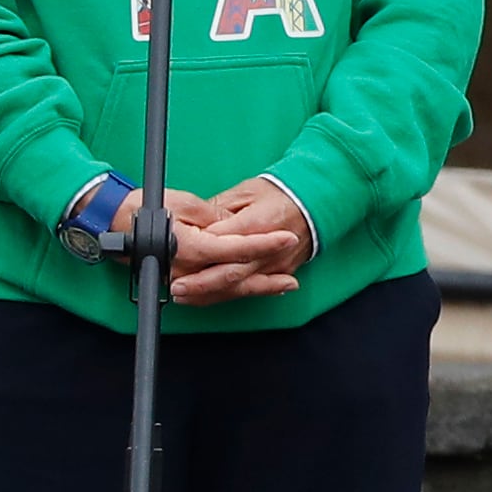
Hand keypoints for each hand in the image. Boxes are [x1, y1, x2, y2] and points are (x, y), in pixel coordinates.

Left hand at [159, 176, 312, 305]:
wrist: (316, 202)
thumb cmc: (280, 194)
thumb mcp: (245, 192)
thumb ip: (218, 209)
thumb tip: (194, 224)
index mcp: (258, 224)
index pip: (222, 241)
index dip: (197, 248)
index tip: (175, 252)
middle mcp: (268, 249)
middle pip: (230, 271)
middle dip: (201, 283)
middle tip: (176, 287)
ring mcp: (277, 264)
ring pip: (240, 286)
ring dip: (211, 294)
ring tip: (185, 297)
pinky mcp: (282, 272)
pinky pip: (254, 289)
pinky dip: (230, 295)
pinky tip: (209, 299)